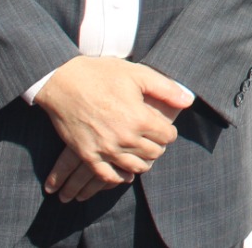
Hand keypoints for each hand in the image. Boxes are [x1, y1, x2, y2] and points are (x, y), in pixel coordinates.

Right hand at [35, 56, 190, 201]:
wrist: (62, 81)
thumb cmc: (101, 74)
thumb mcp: (137, 74)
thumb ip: (166, 89)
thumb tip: (189, 101)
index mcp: (140, 118)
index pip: (168, 136)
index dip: (169, 130)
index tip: (163, 125)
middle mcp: (125, 138)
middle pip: (154, 153)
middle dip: (158, 145)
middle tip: (153, 137)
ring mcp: (105, 149)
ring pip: (135, 168)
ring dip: (143, 161)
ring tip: (141, 152)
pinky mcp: (87, 155)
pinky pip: (108, 177)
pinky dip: (119, 177)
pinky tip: (124, 172)